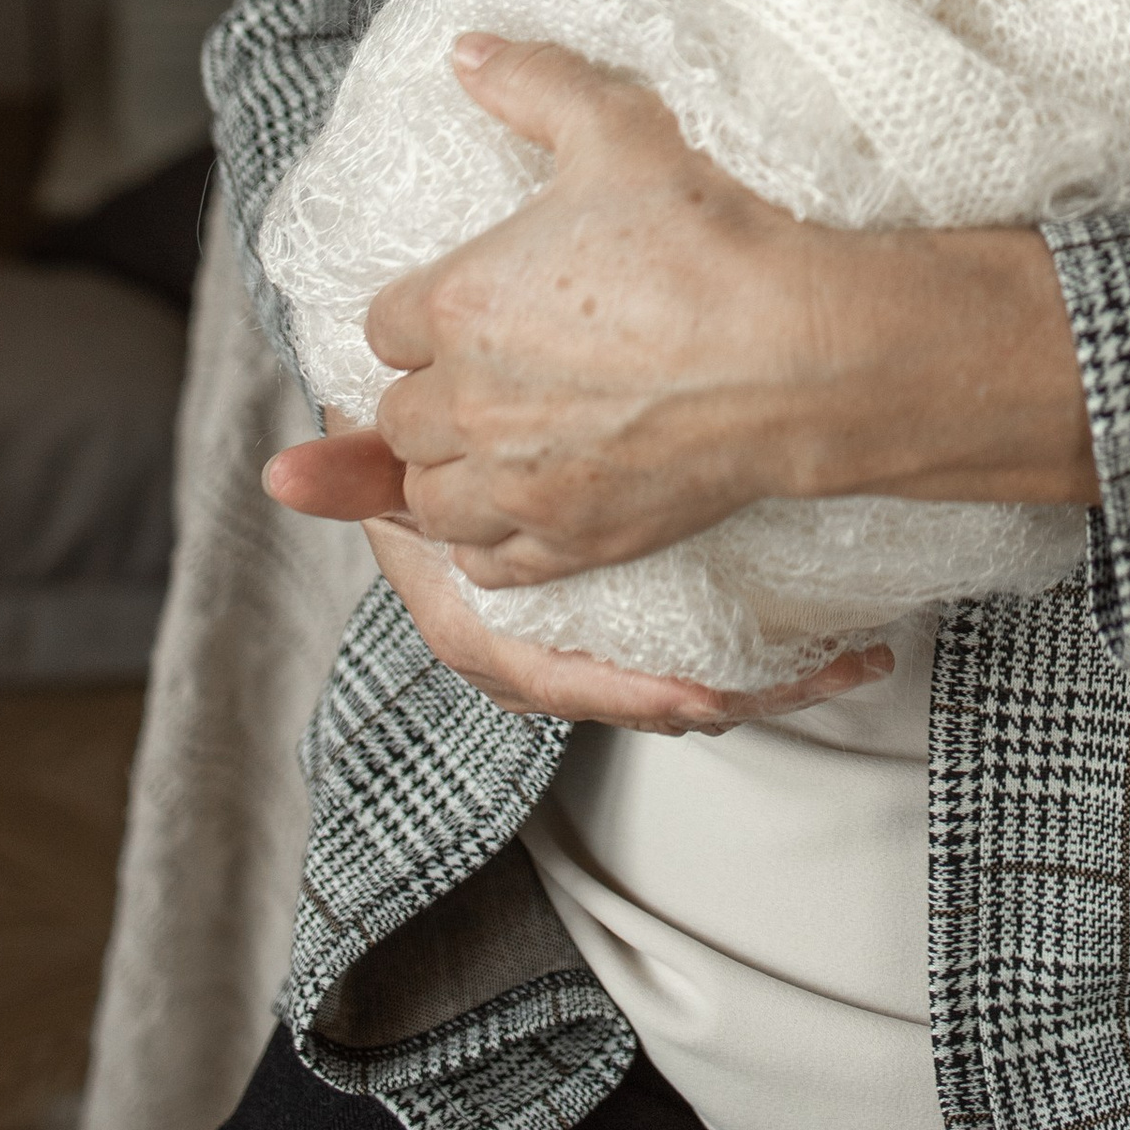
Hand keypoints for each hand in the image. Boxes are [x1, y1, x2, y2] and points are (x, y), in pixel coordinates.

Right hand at [262, 429, 896, 735]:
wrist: (422, 432)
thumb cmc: (409, 444)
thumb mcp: (386, 451)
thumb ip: (354, 466)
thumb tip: (285, 472)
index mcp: (470, 622)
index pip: (550, 680)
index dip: (630, 697)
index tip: (710, 698)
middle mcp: (528, 646)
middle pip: (635, 698)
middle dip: (730, 695)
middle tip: (825, 675)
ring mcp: (579, 635)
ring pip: (674, 683)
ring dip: (763, 678)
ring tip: (844, 664)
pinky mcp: (623, 609)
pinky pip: (691, 646)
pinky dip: (757, 649)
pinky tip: (826, 643)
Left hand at [277, 32, 1093, 589]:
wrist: (795, 351)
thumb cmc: (705, 237)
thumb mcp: (617, 128)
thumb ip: (531, 83)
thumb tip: (466, 50)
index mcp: (456, 304)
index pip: (383, 323)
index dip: (419, 311)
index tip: (458, 306)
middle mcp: (467, 405)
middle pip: (397, 416)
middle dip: (427, 393)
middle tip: (478, 372)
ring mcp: (518, 482)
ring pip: (427, 498)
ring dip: (444, 473)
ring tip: (483, 447)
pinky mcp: (571, 538)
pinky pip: (486, 564)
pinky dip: (485, 542)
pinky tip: (513, 511)